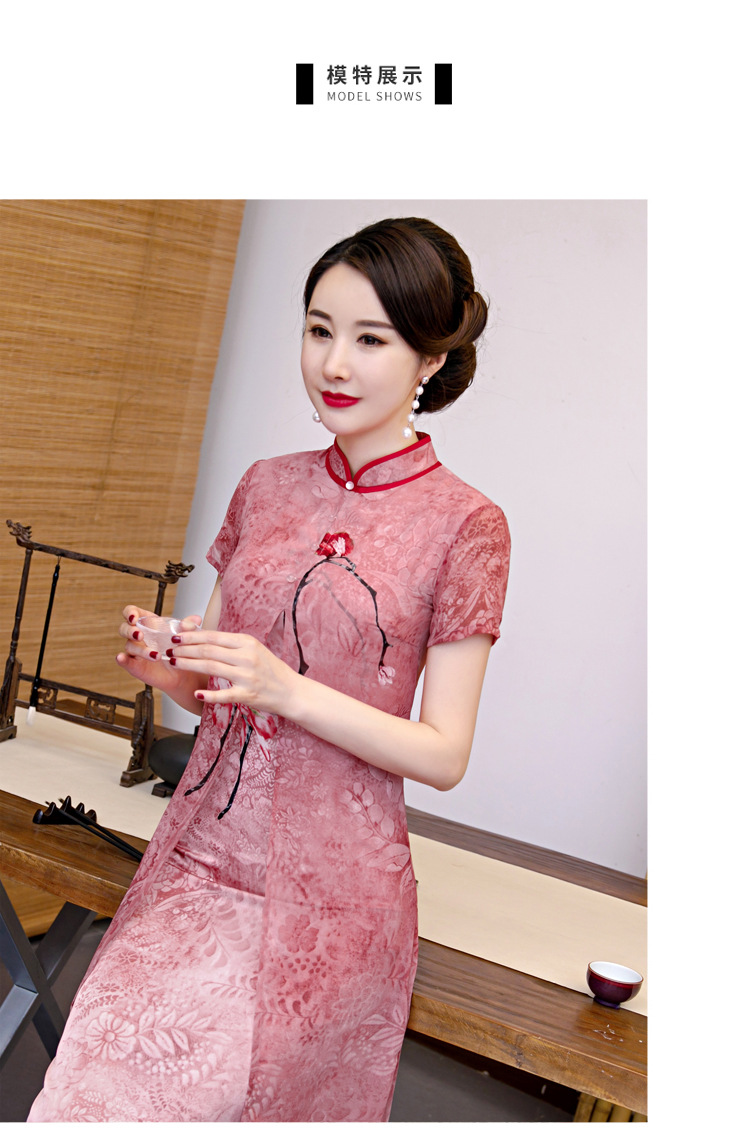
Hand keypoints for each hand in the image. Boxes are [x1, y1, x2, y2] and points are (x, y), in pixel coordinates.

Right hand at [116, 605, 202, 691]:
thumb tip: (195, 619)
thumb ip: (190, 626)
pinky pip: (125, 661)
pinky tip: (121, 658)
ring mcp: (136, 651)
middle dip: (130, 630)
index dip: (130, 612)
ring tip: (155, 655)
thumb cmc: (181, 650)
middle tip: (140, 635)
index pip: (132, 612)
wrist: (184, 672)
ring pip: (129, 646)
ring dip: (140, 650)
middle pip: (124, 628)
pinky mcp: (135, 665)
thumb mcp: (187, 636)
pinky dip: (122, 659)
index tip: (135, 617)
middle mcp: (139, 636)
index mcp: (148, 623)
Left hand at [165, 628, 296, 714]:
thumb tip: (205, 638)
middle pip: (209, 650)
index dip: (191, 636)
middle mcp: (247, 657)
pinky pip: (223, 694)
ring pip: (211, 667)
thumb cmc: (272, 670)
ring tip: (174, 663)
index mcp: (248, 642)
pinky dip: (209, 694)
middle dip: (185, 649)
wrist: (291, 691)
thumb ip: (232, 645)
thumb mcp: (254, 650)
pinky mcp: (247, 694)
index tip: (176, 636)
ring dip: (189, 665)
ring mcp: (247, 676)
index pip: (214, 636)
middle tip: (169, 649)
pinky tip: (197, 693)